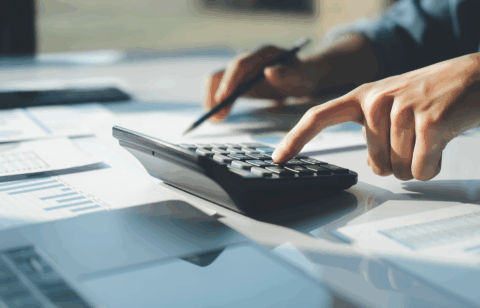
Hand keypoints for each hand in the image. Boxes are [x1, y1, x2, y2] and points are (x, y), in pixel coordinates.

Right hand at [203, 45, 317, 121]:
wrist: (300, 76)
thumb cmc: (302, 77)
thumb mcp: (301, 77)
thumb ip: (288, 75)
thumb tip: (269, 72)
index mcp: (263, 53)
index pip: (240, 64)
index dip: (230, 80)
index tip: (223, 98)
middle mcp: (248, 58)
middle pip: (223, 73)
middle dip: (216, 95)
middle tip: (216, 116)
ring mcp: (240, 70)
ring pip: (217, 81)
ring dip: (212, 99)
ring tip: (215, 120)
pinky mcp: (237, 81)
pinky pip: (220, 90)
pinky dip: (216, 103)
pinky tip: (218, 117)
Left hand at [272, 54, 479, 180]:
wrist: (476, 77)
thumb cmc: (432, 94)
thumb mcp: (394, 107)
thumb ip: (373, 132)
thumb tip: (370, 164)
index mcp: (363, 96)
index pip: (318, 117)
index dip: (295, 139)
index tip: (278, 158)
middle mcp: (377, 100)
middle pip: (374, 163)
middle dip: (397, 162)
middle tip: (416, 138)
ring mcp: (402, 109)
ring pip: (399, 169)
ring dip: (417, 162)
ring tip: (429, 136)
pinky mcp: (429, 122)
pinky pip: (421, 170)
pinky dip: (433, 166)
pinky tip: (441, 143)